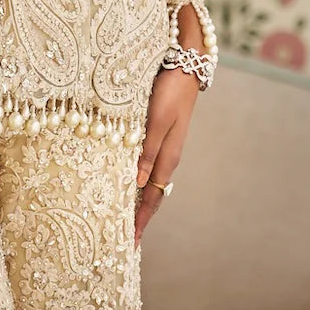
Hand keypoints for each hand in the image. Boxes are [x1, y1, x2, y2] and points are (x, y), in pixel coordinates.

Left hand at [134, 65, 198, 247]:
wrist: (185, 67)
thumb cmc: (169, 92)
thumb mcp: (157, 120)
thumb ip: (148, 149)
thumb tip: (137, 182)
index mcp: (167, 157)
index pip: (152, 198)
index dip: (141, 221)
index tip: (131, 243)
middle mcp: (167, 157)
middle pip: (152, 195)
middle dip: (140, 217)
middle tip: (124, 238)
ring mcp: (165, 147)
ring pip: (150, 182)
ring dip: (138, 201)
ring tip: (124, 217)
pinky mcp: (160, 135)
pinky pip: (148, 167)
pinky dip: (138, 181)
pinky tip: (128, 182)